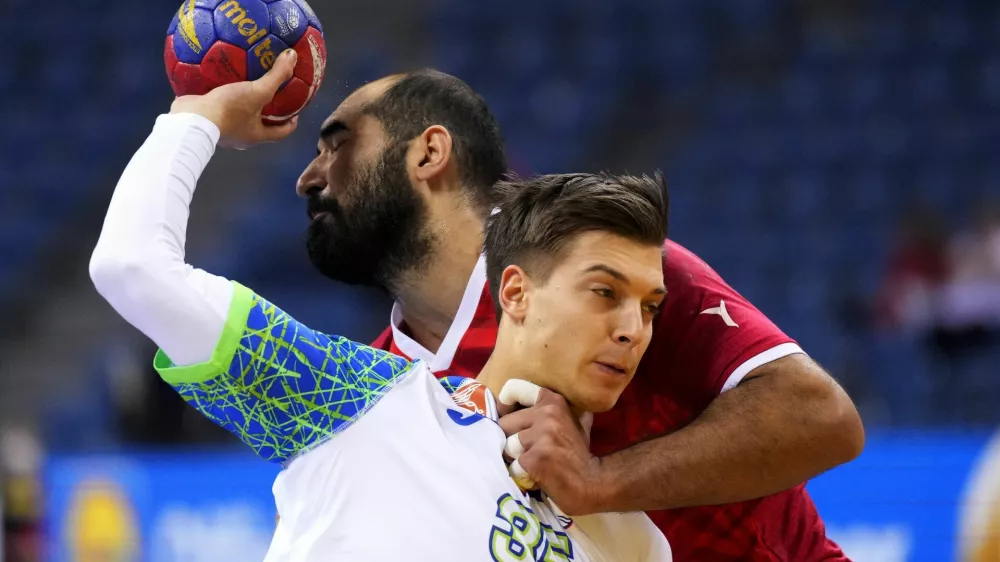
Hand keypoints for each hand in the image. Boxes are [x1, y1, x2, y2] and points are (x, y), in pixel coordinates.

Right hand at [170, 49, 298, 148]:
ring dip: (242, 100)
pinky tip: (221, 78)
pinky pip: (217, 105)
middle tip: (272, 92)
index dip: (290, 123)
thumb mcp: (258, 91)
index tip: (295, 112)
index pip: (280, 133)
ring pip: (237, 114)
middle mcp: (240, 136)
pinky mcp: (205, 118)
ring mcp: (222, 129)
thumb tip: (293, 57)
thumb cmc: (229, 110)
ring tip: (246, 81)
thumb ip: (276, 76)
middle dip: (266, 110)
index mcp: (256, 136)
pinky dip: (220, 94)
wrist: (191, 119)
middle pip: (259, 123)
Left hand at [498, 380, 604, 515]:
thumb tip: (536, 395)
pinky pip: (513, 465)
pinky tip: (535, 476)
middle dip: (510, 438)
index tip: (505, 415)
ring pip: (507, 446)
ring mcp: (542, 436)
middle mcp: (547, 414)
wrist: (593, 482)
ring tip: (533, 464)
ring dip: (516, 458)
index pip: (514, 389)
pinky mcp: (536, 459)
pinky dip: (520, 474)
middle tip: (526, 451)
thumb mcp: (573, 421)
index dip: (504, 403)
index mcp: (553, 401)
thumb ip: (555, 408)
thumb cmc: (579, 453)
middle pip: (505, 423)